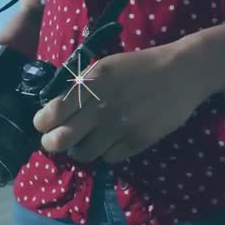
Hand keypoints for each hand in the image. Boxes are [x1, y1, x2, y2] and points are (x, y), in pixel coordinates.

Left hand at [33, 33, 222, 163]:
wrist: (181, 73)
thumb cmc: (140, 66)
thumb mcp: (105, 67)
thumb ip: (80, 86)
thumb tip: (54, 108)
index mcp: (90, 84)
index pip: (51, 113)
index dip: (42, 123)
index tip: (43, 125)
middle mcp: (100, 107)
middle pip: (60, 140)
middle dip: (52, 144)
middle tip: (56, 141)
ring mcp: (119, 127)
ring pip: (83, 154)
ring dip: (81, 150)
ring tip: (87, 141)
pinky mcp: (137, 141)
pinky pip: (109, 158)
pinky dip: (107, 152)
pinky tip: (113, 140)